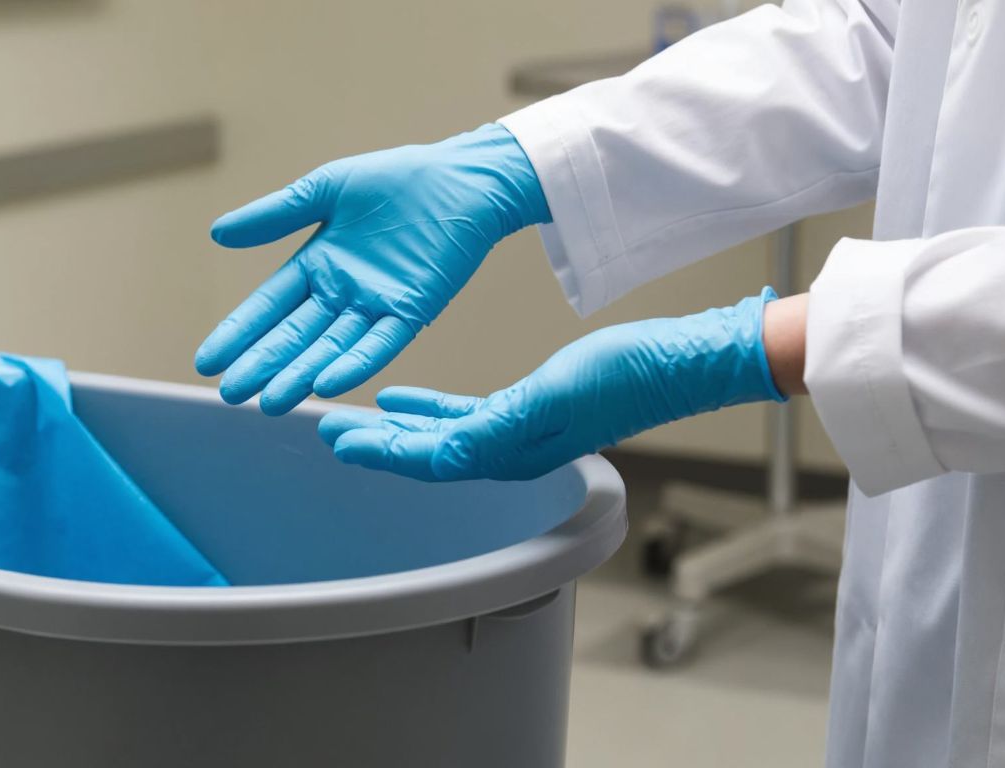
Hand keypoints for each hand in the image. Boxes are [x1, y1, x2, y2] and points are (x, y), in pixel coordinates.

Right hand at [195, 123, 550, 414]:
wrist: (461, 177)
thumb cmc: (396, 179)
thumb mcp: (325, 190)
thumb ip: (275, 215)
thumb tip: (216, 233)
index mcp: (316, 265)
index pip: (267, 306)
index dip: (237, 334)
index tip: (205, 363)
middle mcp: (340, 294)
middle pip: (293, 336)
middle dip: (262, 365)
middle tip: (231, 395)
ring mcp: (374, 307)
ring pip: (329, 349)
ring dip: (300, 376)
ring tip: (269, 403)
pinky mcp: (411, 311)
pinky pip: (378, 344)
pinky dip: (353, 365)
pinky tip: (326, 385)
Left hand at [318, 290, 785, 480]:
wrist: (677, 362)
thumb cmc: (623, 376)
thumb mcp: (551, 396)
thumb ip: (496, 428)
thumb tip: (445, 454)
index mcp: (509, 452)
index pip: (430, 459)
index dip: (381, 452)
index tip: (337, 441)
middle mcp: (507, 450)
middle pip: (425, 451)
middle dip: (375, 442)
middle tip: (328, 429)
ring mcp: (517, 432)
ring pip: (439, 435)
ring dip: (396, 427)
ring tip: (354, 417)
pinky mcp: (528, 409)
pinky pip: (463, 414)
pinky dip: (429, 408)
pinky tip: (403, 397)